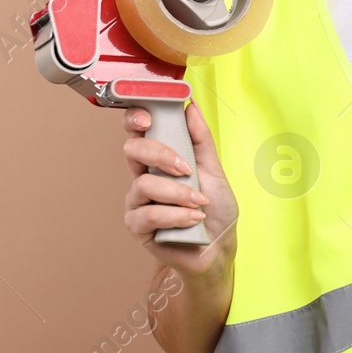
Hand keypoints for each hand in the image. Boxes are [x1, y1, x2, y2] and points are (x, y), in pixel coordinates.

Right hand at [122, 101, 238, 279]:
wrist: (219, 245)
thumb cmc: (214, 207)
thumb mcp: (214, 169)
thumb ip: (201, 139)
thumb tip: (191, 107)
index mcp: (159, 158)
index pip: (137, 130)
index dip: (135, 119)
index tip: (148, 118)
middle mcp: (143, 175)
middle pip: (132, 150)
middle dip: (160, 154)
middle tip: (185, 168)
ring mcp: (137, 201)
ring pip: (144, 185)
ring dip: (178, 194)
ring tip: (199, 204)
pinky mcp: (137, 226)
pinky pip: (149, 214)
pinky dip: (177, 216)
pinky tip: (192, 220)